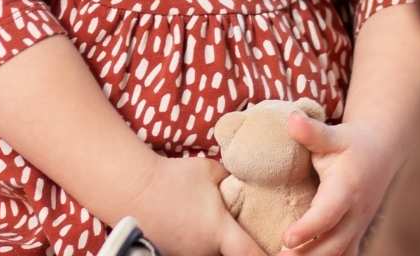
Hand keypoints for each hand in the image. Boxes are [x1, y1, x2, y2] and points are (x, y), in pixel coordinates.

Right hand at [126, 153, 268, 255]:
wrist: (134, 190)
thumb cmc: (175, 178)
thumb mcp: (211, 171)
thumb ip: (233, 179)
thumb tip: (249, 180)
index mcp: (221, 232)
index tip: (286, 251)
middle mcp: (207, 253)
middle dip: (248, 251)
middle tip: (260, 238)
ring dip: (228, 248)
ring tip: (239, 235)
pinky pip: (202, 255)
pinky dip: (212, 248)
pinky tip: (211, 235)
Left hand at [278, 112, 398, 255]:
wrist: (382, 153)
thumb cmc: (353, 143)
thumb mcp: (334, 134)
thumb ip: (312, 131)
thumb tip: (292, 120)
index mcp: (347, 189)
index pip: (328, 214)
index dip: (308, 228)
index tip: (286, 238)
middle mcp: (355, 214)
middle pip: (332, 245)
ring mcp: (357, 228)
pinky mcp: (355, 236)